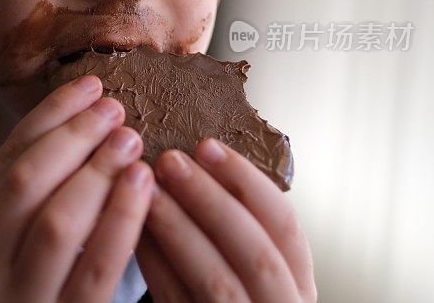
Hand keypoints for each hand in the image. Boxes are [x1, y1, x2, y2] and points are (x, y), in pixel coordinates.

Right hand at [0, 75, 153, 301]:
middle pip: (24, 183)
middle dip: (73, 137)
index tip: (92, 85)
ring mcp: (16, 300)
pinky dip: (122, 217)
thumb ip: (45, 182)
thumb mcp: (28, 230)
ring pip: (56, 221)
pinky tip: (143, 184)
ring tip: (131, 141)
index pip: (7, 159)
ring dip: (97, 171)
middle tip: (115, 110)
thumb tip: (92, 105)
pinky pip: (95, 265)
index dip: (51, 116)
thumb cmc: (48, 275)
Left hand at [136, 138, 316, 301]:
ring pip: (216, 280)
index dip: (247, 181)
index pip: (286, 226)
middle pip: (255, 250)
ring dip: (178, 229)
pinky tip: (134, 232)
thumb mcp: (250, 271)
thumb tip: (198, 161)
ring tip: (146, 191)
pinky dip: (155, 265)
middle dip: (210, 199)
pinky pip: (175, 301)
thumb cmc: (228, 300)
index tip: (208, 146)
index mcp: (298, 288)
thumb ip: (237, 232)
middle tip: (169, 160)